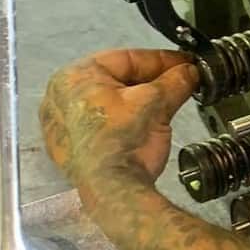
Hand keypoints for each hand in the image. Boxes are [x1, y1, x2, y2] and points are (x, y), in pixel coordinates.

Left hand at [39, 48, 197, 206]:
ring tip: (163, 106)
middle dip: (148, 82)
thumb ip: (176, 80)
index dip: (161, 61)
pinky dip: (121, 123)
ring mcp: (61, 126)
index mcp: (74, 76)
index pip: (127, 59)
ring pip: (108, 103)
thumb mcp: (158, 102)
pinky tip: (141, 128)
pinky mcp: (69, 150)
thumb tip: (190, 72)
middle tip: (177, 83)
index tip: (182, 64)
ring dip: (135, 103)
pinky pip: (100, 126)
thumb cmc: (123, 142)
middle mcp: (59, 98)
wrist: (113, 190)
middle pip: (116, 80)